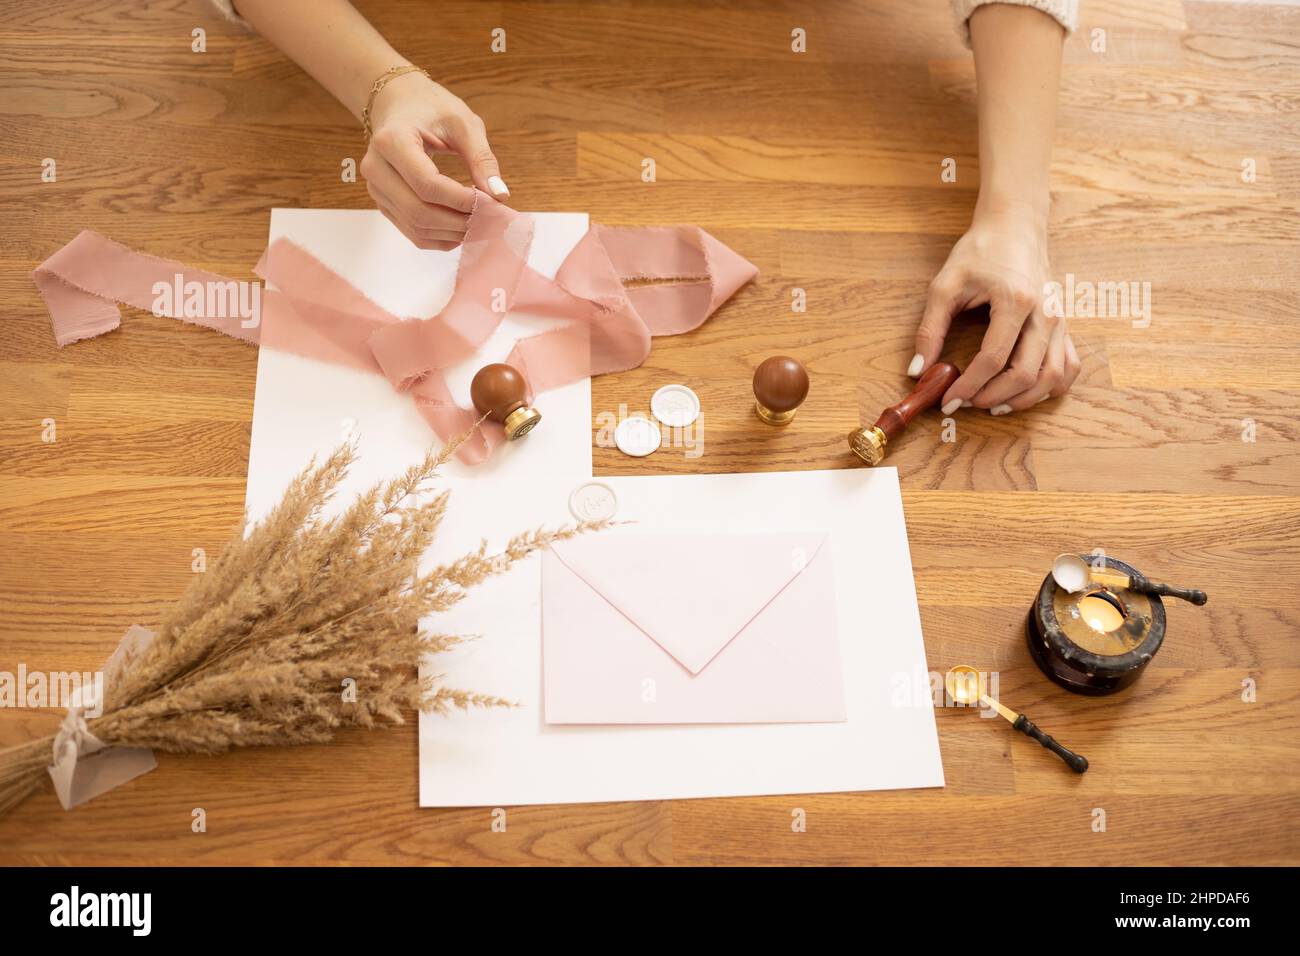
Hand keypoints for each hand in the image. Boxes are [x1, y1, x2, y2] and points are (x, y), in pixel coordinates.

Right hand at [360, 71, 507, 249]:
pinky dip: (440, 237)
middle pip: (419, 210)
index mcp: (392, 140)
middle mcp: (376, 167)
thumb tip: (500, 196)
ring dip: (451, 233)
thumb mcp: (463, 124)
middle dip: (458, 221)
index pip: (428, 184)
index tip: (490, 203)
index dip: (461, 200)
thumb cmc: (432, 109)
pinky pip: (412, 231)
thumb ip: (482, 159)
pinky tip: (461, 229)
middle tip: (489, 220)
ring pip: (415, 226)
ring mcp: (376, 188)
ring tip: (479, 224)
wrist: (398, 105)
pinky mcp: (383, 203)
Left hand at [911, 205, 1079, 415]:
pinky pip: (1069, 366)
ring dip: (1022, 399)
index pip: (992, 359)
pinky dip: (1050, 387)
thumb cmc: (979, 252)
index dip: (968, 386)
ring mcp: (1060, 320)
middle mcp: (1045, 313)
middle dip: (992, 397)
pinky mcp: (1065, 324)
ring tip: (992, 404)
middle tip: (966, 403)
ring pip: (1052, 377)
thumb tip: (918, 371)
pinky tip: (1024, 393)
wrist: (1014, 226)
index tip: (947, 400)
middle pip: (1025, 374)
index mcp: (1015, 301)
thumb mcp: (945, 286)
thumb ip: (930, 329)